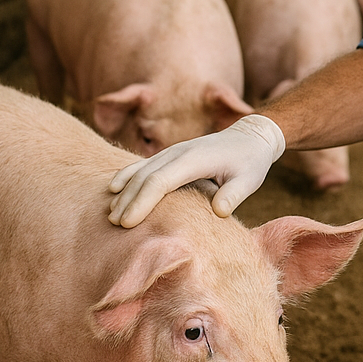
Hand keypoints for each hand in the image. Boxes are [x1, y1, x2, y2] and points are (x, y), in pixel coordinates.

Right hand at [108, 114, 285, 226]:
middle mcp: (178, 153)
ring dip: (125, 190)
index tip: (128, 222)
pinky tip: (114, 188)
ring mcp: (173, 152)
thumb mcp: (250, 179)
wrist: (251, 137)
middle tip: (114, 225)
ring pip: (141, 170)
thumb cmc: (251, 161)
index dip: (142, 201)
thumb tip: (219, 211)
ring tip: (111, 214)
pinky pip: (144, 164)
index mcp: (194, 160)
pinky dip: (128, 176)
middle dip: (128, 201)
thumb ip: (235, 194)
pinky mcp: (171, 154)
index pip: (160, 181)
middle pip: (145, 177)